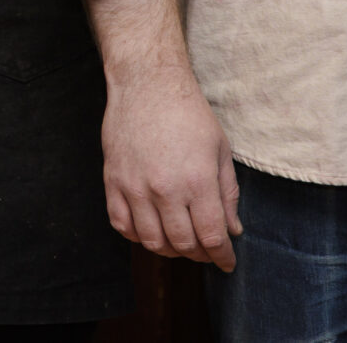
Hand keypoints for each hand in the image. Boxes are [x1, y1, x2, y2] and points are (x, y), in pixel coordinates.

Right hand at [85, 0, 239, 271]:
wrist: (147, 83)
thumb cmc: (188, 113)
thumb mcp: (220, 150)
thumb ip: (228, 194)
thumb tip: (233, 230)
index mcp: (198, 181)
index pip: (212, 237)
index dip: (222, 257)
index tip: (227, 263)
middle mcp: (165, 189)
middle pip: (183, 244)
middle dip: (199, 255)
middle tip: (206, 250)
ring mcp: (135, 186)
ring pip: (152, 240)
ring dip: (169, 249)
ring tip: (180, 241)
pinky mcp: (113, 180)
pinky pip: (121, 224)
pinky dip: (136, 235)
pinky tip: (150, 228)